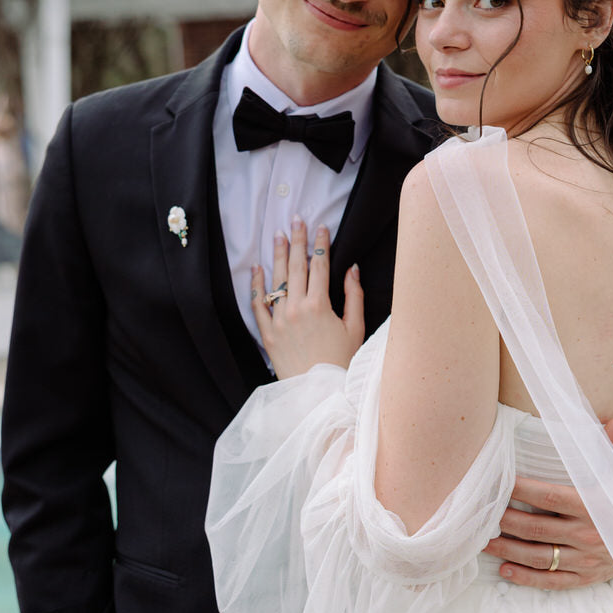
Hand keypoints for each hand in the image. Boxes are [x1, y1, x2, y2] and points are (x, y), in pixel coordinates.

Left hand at [251, 220, 363, 380]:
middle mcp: (297, 309)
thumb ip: (354, 296)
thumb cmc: (342, 362)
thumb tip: (351, 269)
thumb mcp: (356, 328)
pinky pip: (258, 305)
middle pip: (296, 267)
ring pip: (277, 280)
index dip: (321, 244)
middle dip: (298, 241)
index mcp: (320, 306)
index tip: (322, 227)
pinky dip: (257, 286)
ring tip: (278, 235)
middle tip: (296, 220)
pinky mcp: (268, 334)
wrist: (320, 392)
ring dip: (278, 256)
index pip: (320, 266)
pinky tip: (257, 269)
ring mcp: (279, 320)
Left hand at [484, 418, 612, 589]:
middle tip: (481, 512)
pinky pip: (552, 581)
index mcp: (596, 506)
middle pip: (537, 529)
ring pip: (540, 558)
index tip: (499, 482)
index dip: (521, 491)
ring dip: (508, 550)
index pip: (550, 497)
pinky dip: (526, 578)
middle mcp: (590, 535)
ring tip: (482, 540)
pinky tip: (505, 570)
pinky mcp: (586, 577)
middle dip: (505, 521)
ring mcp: (587, 560)